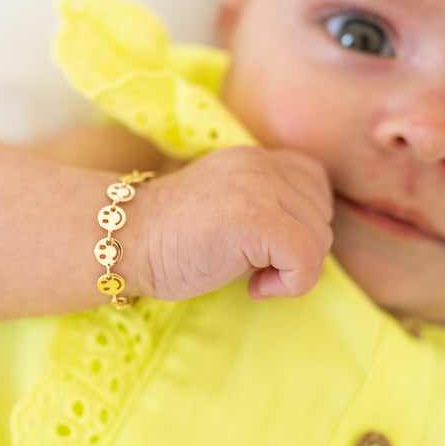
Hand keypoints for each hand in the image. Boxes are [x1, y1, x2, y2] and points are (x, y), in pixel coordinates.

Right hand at [137, 145, 332, 302]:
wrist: (124, 242)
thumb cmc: (168, 241)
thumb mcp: (225, 207)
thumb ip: (264, 206)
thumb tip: (309, 244)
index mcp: (253, 157)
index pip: (314, 181)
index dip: (300, 221)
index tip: (263, 247)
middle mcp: (261, 163)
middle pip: (321, 213)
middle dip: (298, 249)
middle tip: (255, 267)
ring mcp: (261, 188)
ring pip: (319, 239)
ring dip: (292, 269)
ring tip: (251, 276)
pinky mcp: (259, 219)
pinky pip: (307, 259)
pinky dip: (290, 284)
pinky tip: (254, 288)